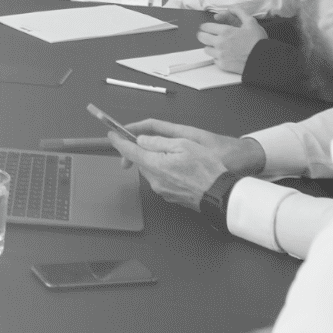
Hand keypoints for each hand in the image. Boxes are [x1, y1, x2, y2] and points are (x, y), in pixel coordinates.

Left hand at [109, 120, 262, 211]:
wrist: (220, 194)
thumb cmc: (206, 168)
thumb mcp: (183, 145)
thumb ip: (158, 142)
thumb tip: (141, 140)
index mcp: (156, 165)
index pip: (130, 152)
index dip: (119, 142)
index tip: (112, 135)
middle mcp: (155, 180)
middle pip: (142, 161)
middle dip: (146, 151)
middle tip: (162, 144)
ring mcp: (162, 190)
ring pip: (152, 170)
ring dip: (158, 162)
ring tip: (180, 157)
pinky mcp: (170, 196)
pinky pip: (161, 179)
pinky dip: (166, 172)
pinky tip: (182, 170)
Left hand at [199, 8, 265, 73]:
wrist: (263, 60)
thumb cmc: (258, 42)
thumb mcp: (251, 22)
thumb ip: (240, 12)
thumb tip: (232, 8)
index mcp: (225, 31)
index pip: (205, 27)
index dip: (206, 26)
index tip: (208, 27)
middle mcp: (220, 43)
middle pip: (201, 37)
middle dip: (204, 35)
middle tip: (209, 35)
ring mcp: (220, 55)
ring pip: (206, 49)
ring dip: (211, 46)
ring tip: (218, 46)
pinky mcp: (223, 65)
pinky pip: (214, 60)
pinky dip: (218, 57)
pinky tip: (225, 55)